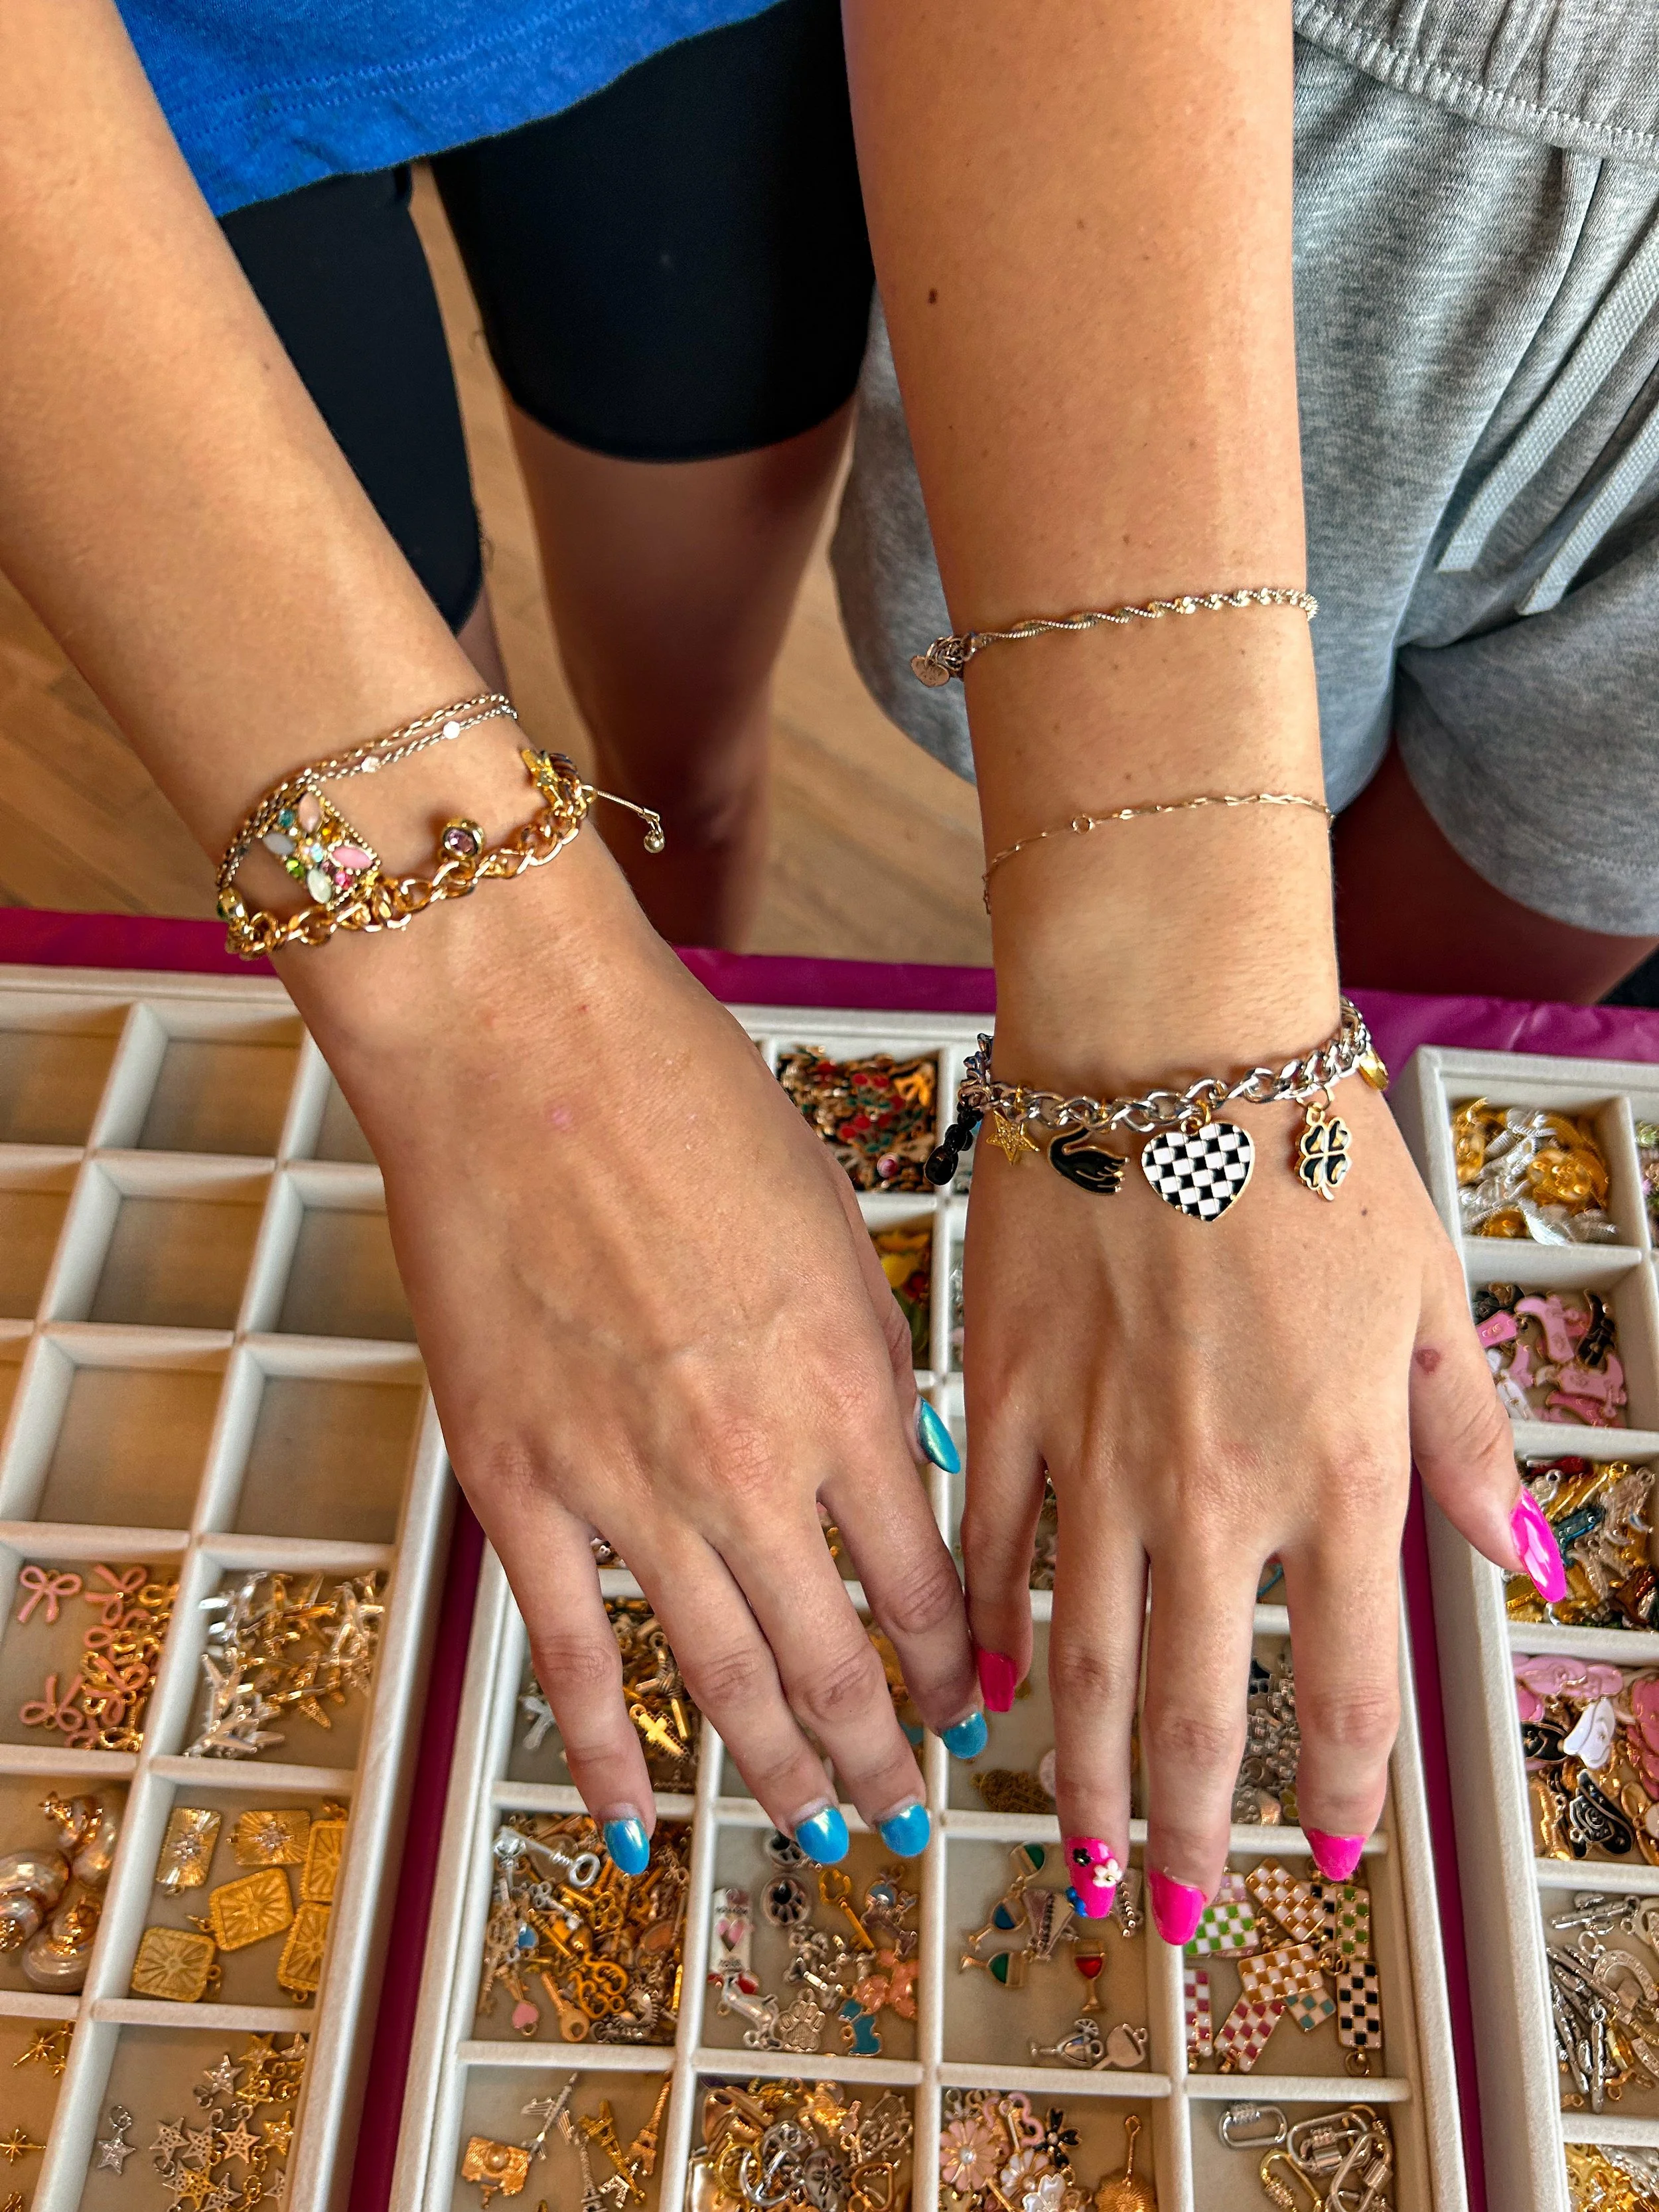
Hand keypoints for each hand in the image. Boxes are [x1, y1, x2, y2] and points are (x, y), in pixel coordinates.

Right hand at [280, 832, 980, 1869]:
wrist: (523, 1045)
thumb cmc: (686, 1098)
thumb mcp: (830, 1224)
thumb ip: (865, 1363)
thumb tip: (897, 1470)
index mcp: (848, 1387)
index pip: (925, 1584)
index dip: (953, 1670)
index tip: (968, 1710)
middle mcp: (752, 1463)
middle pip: (834, 1663)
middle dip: (882, 1754)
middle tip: (906, 1808)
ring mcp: (628, 1486)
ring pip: (720, 1681)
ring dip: (779, 1771)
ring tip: (818, 1828)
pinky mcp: (517, 1484)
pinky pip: (570, 1656)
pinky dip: (608, 1752)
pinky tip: (640, 1820)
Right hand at [959, 1060, 1545, 1936]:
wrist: (1162, 1044)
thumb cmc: (1308, 1151)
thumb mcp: (1431, 1293)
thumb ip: (1468, 1440)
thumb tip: (1521, 1558)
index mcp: (1336, 1466)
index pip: (1348, 1684)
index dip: (1341, 1793)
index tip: (1332, 1856)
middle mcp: (1212, 1489)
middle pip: (1197, 1710)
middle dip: (1183, 1829)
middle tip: (1166, 1908)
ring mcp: (1096, 1451)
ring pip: (1083, 1658)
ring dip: (1079, 1770)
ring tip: (1076, 1849)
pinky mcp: (1006, 1397)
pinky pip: (990, 1545)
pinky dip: (988, 1629)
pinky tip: (985, 1691)